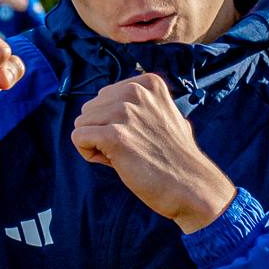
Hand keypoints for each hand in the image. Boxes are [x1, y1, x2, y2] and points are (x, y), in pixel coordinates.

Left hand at [71, 73, 235, 233]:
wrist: (191, 185)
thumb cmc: (175, 157)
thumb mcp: (165, 115)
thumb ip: (140, 106)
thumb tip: (107, 106)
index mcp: (148, 83)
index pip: (104, 96)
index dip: (113, 122)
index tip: (137, 136)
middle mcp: (135, 92)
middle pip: (89, 108)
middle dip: (102, 131)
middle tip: (130, 150)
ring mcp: (125, 112)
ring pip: (81, 123)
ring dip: (96, 144)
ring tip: (124, 156)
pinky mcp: (114, 134)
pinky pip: (78, 138)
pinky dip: (88, 153)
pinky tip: (113, 162)